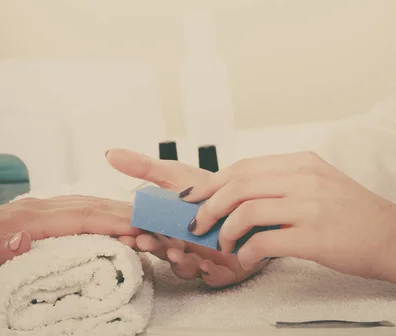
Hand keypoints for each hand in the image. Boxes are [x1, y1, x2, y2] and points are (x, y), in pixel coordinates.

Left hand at [0, 195, 140, 264]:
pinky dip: (98, 211)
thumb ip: (1, 247)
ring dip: (113, 210)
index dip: (112, 220)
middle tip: (151, 222)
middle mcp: (36, 207)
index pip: (80, 216)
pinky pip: (75, 207)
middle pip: (89, 205)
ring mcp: (37, 208)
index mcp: (26, 218)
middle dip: (122, 211)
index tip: (138, 227)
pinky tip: (109, 218)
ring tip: (138, 220)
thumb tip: (21, 238)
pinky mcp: (36, 213)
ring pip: (84, 203)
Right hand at [106, 149, 268, 286]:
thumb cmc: (209, 188)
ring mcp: (201, 258)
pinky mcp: (224, 269)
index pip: (146, 233)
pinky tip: (208, 265)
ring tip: (178, 252)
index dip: (136, 235)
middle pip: (162, 252)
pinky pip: (215, 278)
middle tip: (148, 242)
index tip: (127, 233)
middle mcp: (180, 245)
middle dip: (154, 249)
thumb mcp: (175, 174)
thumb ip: (143, 167)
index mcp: (166, 226)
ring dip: (179, 263)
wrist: (249, 196)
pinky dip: (210, 274)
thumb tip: (110, 153)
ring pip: (185, 268)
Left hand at [177, 152, 395, 285]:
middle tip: (197, 222)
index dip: (214, 181)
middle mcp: (303, 178)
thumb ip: (283, 182)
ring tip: (222, 244)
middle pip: (239, 184)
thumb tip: (238, 197)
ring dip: (225, 230)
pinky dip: (246, 251)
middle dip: (209, 204)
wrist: (394, 236)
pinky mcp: (314, 237)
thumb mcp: (319, 182)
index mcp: (302, 162)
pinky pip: (264, 241)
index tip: (195, 196)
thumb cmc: (353, 212)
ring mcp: (309, 205)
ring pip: (246, 209)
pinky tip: (245, 258)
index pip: (245, 166)